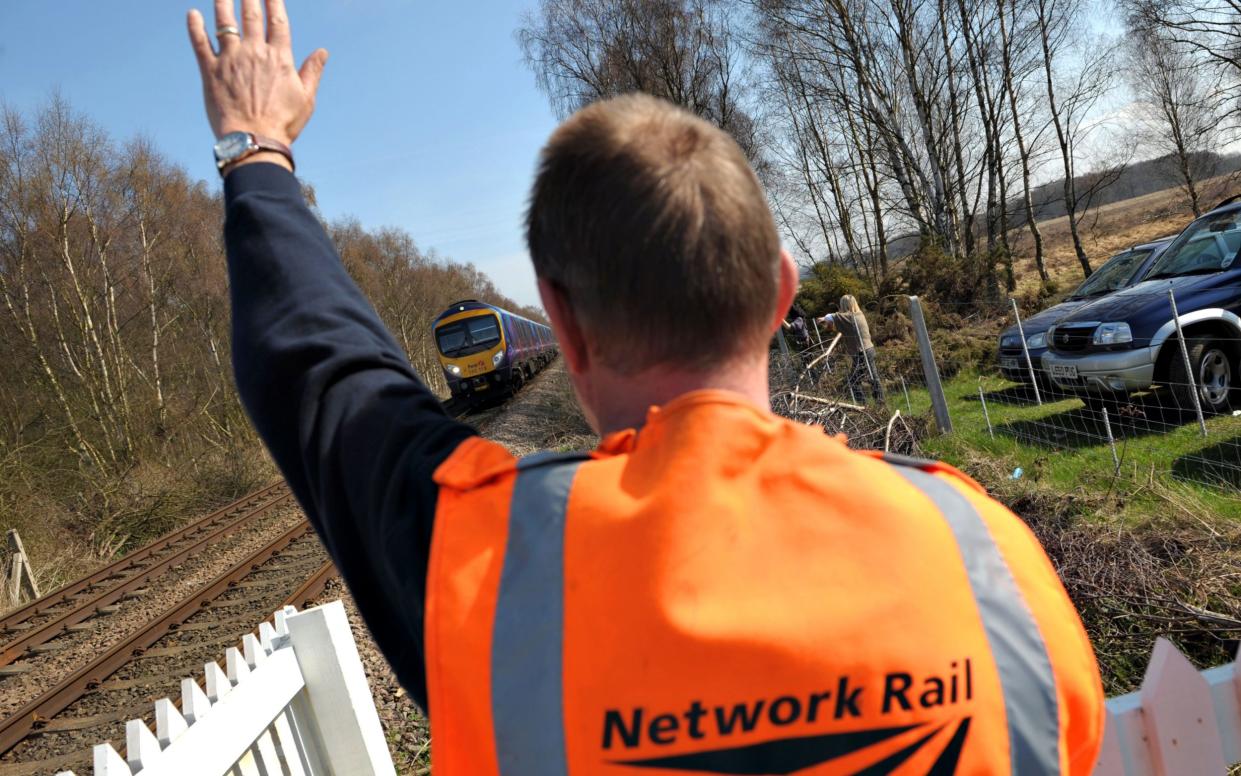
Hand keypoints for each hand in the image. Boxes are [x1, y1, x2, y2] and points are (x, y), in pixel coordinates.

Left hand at [187, 0, 327, 154]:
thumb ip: (313, 72)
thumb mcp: (306, 99)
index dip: (274, 2)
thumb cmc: (283, 123)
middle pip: (250, 15)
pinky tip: (192, 14)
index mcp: (279, 58)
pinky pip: (200, 43)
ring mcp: (230, 60)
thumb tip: (323, 51)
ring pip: (224, 23)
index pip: (277, 21)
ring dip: (222, 3)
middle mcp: (254, 52)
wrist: (254, 139)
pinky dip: (195, 27)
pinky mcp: (210, 71)